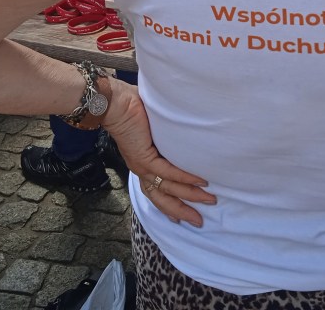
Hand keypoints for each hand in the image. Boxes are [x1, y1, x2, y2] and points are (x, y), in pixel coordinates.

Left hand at [102, 80, 215, 226]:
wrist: (115, 103)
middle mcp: (141, 170)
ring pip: (168, 188)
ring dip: (190, 196)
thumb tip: (182, 136)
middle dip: (182, 211)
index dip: (169, 206)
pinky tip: (200, 182)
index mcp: (141, 165)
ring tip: (209, 199)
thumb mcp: (152, 131)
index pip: (155, 192)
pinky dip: (185, 179)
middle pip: (162, 199)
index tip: (181, 219)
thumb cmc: (132, 111)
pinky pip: (168, 172)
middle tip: (199, 221)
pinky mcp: (145, 157)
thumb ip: (164, 139)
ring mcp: (142, 165)